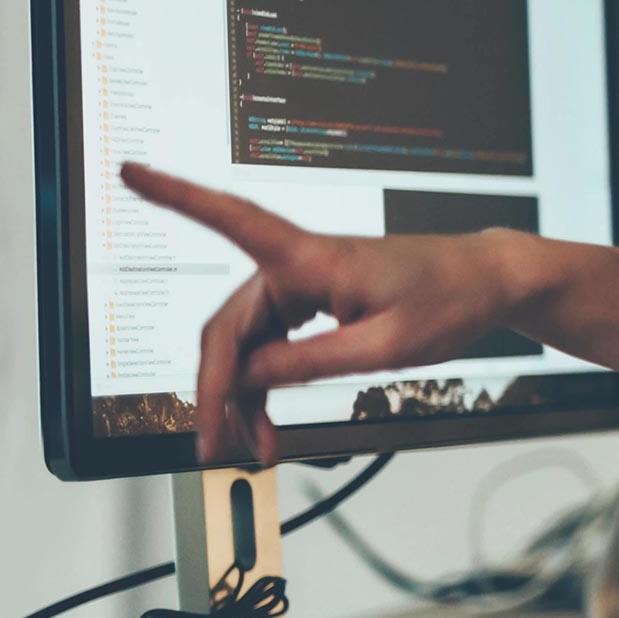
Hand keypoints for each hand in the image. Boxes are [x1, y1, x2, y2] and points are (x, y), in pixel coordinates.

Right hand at [120, 162, 532, 465]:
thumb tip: (250, 377)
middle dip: (217, 388)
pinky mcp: (315, 299)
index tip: (131, 170)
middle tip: (214, 444)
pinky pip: (271, 343)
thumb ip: (312, 362)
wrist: (488, 283)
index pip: (233, 218)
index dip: (176, 194)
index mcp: (315, 258)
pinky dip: (266, 383)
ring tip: (251, 447)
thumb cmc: (450, 299)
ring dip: (242, 396)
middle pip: (230, 324)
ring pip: (247, 342)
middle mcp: (301, 264)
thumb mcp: (386, 347)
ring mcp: (306, 282)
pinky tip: (265, 420)